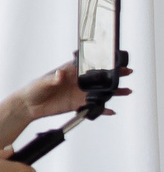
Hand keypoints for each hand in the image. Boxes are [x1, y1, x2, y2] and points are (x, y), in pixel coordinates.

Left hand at [1, 61, 121, 146]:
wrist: (29, 106)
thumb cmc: (34, 89)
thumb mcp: (43, 81)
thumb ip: (53, 78)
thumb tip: (60, 74)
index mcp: (70, 71)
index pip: (89, 65)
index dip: (101, 62)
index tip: (113, 61)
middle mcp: (77, 81)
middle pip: (99, 77)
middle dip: (114, 74)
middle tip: (126, 72)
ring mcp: (79, 93)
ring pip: (100, 92)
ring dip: (113, 92)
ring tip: (126, 91)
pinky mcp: (78, 104)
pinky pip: (93, 106)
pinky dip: (102, 109)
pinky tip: (111, 111)